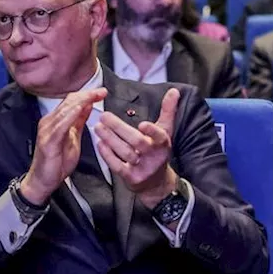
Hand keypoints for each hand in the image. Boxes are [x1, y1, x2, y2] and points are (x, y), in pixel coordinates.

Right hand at [20, 88, 106, 203]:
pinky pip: (60, 125)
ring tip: (94, 96)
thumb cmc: (57, 162)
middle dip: (87, 95)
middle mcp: (49, 122)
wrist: (43, 181)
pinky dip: (70, 115)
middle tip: (102, 91)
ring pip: (65, 110)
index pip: (71, 101)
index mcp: (55, 120)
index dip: (87, 95)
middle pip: (69, 102)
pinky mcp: (48, 141)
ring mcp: (47, 130)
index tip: (102, 92)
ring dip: (81, 102)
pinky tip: (79, 109)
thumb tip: (87, 106)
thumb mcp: (73, 138)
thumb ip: (78, 122)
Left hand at [94, 87, 179, 208]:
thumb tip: (174, 91)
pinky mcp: (132, 178)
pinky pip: (118, 166)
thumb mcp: (165, 131)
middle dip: (119, 128)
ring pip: (125, 153)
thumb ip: (168, 110)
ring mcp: (143, 168)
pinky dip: (108, 155)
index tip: (142, 124)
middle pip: (137, 142)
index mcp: (163, 143)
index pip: (159, 136)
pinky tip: (100, 143)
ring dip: (110, 139)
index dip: (151, 131)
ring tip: (98, 127)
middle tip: (104, 116)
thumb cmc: (158, 151)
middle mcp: (154, 156)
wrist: (156, 183)